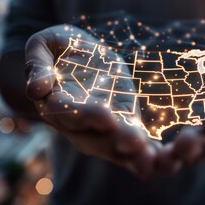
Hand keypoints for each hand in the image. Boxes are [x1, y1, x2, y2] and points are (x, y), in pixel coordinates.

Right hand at [25, 25, 159, 178]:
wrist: (80, 57)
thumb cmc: (62, 48)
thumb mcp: (45, 45)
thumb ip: (38, 65)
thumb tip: (36, 89)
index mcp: (57, 104)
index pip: (69, 113)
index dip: (86, 115)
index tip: (105, 116)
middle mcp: (79, 124)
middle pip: (96, 138)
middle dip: (116, 141)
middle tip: (136, 144)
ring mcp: (103, 128)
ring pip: (117, 148)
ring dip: (135, 156)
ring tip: (153, 159)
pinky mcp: (124, 123)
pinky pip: (136, 143)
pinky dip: (151, 153)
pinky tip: (168, 159)